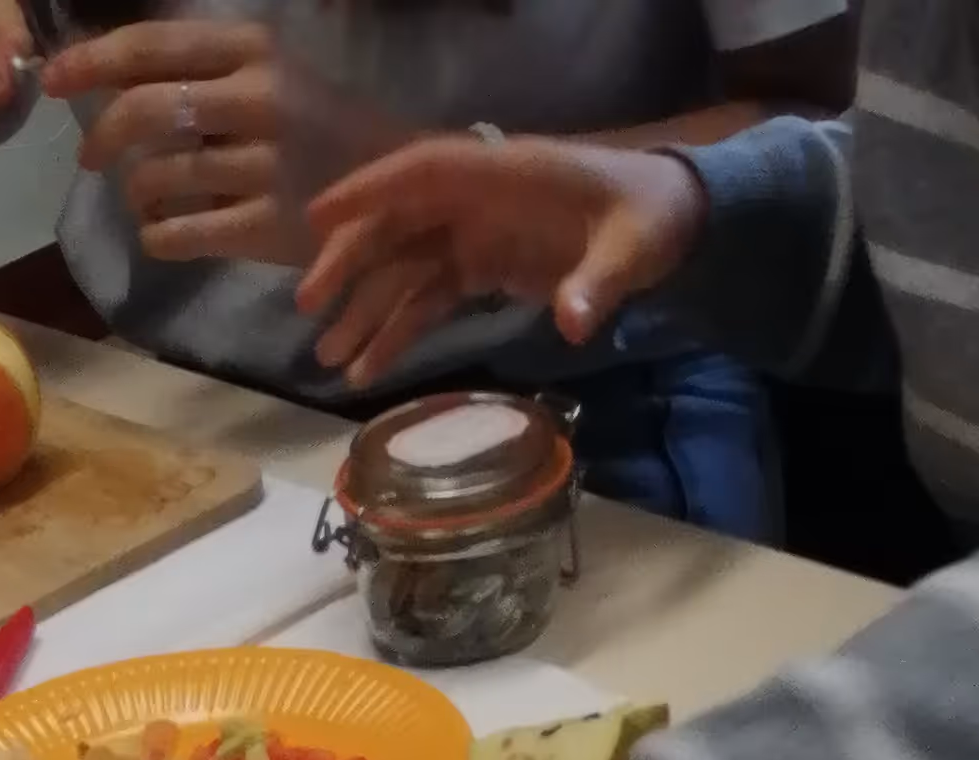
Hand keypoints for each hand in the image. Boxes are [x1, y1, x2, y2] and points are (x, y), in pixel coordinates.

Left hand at [44, 18, 398, 263]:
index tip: (53, 81)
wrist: (395, 187)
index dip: (91, 62)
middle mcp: (258, 99)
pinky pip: (176, 234)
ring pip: (154, 178)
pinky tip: (165, 231)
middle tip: (89, 159)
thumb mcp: (266, 75)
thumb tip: (107, 75)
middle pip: (143, 111)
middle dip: (101, 137)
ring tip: (147, 197)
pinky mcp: (264, 228)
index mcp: (253, 49)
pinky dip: (156, 235)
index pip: (152, 47)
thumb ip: (198, 72)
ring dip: (134, 192)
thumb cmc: (317, 129)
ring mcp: (263, 166)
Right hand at [295, 133, 704, 378]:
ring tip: (328, 356)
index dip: (371, 191)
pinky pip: (428, 297)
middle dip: (350, 260)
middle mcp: (478, 200)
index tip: (320, 217)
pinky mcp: (482, 266)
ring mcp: (476, 233)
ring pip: (404, 265)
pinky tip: (369, 368)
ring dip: (365, 308)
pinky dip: (398, 330)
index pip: (424, 172)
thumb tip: (574, 323)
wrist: (670, 220)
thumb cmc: (649, 218)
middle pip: (397, 221)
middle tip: (308, 305)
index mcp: (505, 176)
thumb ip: (600, 283)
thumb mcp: (633, 249)